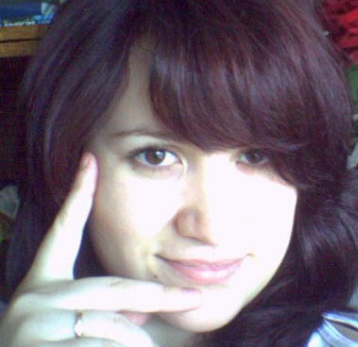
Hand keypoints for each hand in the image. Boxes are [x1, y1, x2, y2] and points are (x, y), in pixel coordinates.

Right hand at [0, 153, 202, 345]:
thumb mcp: (80, 331)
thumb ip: (113, 312)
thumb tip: (147, 306)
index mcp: (42, 287)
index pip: (65, 232)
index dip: (78, 195)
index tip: (91, 160)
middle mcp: (33, 300)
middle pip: (114, 291)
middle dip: (160, 297)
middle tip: (196, 298)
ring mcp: (31, 325)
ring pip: (113, 329)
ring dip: (135, 345)